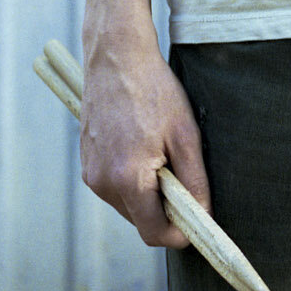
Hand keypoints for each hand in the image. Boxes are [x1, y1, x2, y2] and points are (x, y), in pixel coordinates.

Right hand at [78, 28, 210, 248]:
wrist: (117, 56)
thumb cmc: (153, 90)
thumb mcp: (185, 134)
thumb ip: (194, 181)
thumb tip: (203, 216)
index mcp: (127, 178)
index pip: (154, 233)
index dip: (179, 234)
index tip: (198, 221)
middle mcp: (102, 182)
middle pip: (140, 221)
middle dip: (166, 210)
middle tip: (184, 177)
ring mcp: (91, 173)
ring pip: (128, 205)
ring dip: (149, 194)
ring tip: (162, 154)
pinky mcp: (87, 163)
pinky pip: (115, 187)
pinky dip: (133, 179)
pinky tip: (144, 147)